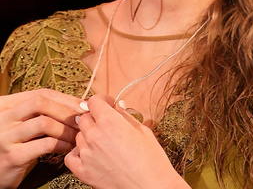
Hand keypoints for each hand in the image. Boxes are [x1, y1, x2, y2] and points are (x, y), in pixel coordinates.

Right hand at [0, 88, 82, 188]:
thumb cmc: (17, 144)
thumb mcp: (24, 123)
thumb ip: (43, 111)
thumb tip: (81, 105)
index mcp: (5, 105)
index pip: (41, 94)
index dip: (66, 99)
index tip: (84, 107)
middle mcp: (1, 118)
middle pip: (41, 103)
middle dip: (66, 111)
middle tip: (82, 121)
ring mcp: (4, 137)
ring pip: (44, 123)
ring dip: (66, 129)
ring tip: (76, 136)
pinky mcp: (12, 156)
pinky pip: (45, 144)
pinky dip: (62, 144)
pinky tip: (67, 147)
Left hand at [65, 95, 187, 188]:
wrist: (150, 186)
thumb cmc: (151, 159)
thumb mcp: (143, 131)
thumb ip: (126, 116)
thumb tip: (117, 107)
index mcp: (110, 122)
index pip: (94, 101)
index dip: (102, 101)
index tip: (108, 104)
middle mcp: (94, 135)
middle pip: (84, 118)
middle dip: (95, 117)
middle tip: (106, 124)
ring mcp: (86, 154)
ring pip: (78, 136)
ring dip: (87, 135)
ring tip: (103, 142)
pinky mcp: (82, 171)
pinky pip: (71, 156)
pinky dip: (78, 153)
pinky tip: (89, 154)